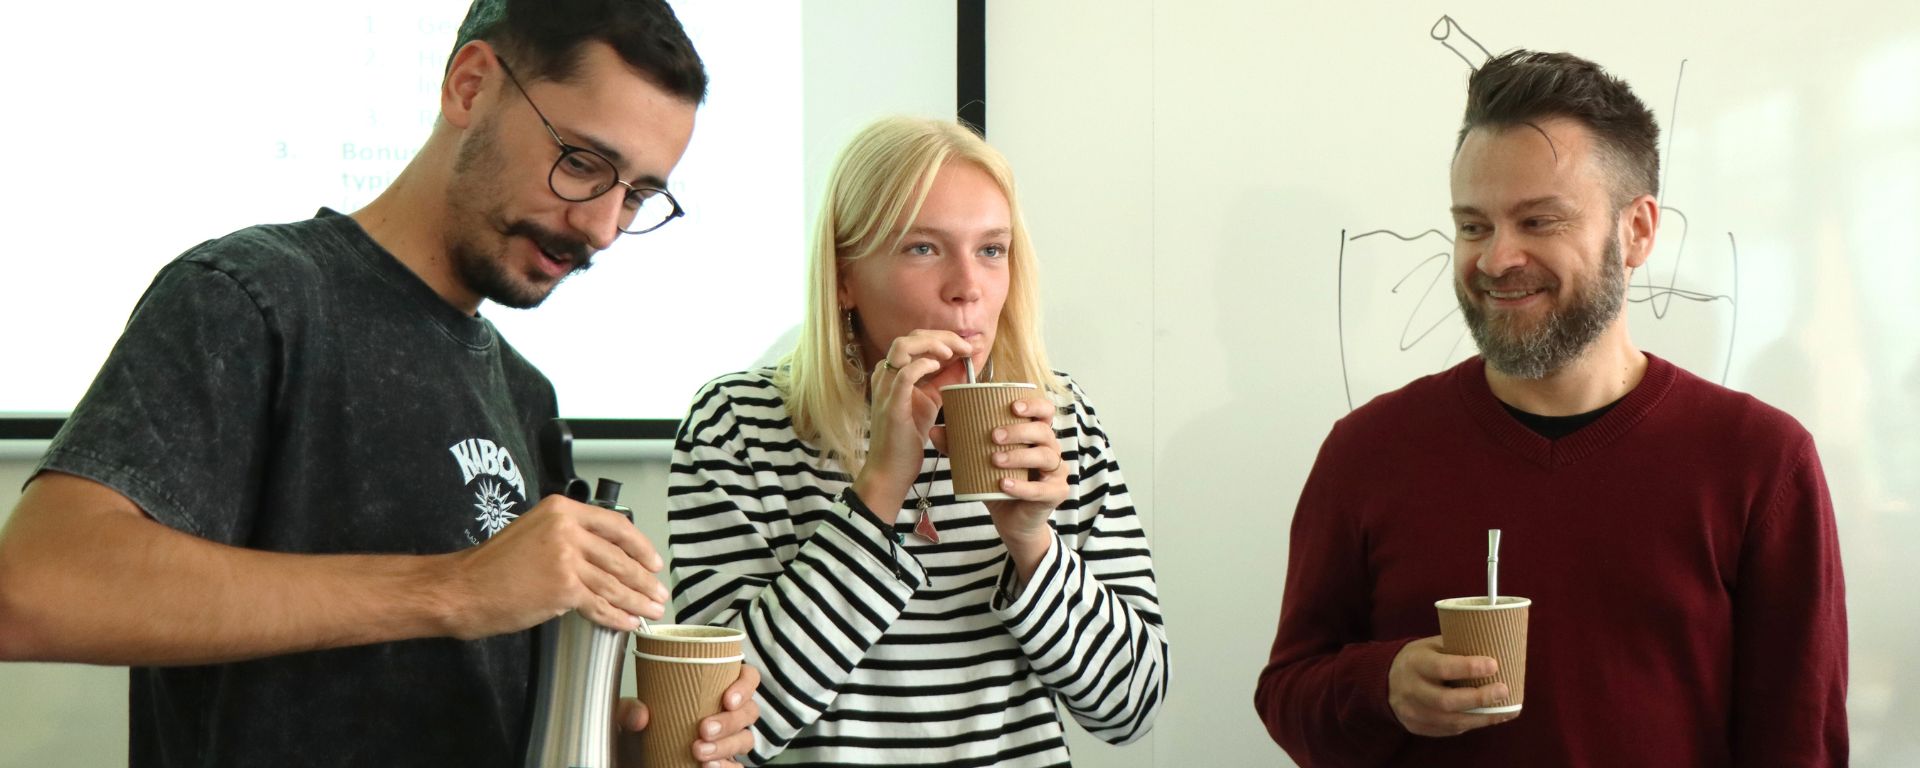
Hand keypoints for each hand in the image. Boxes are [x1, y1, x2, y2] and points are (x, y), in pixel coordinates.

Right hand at [442, 494, 667, 638]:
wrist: (463, 588)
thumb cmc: (493, 566)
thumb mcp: (534, 533)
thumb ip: (568, 536)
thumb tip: (604, 556)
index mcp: (562, 510)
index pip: (615, 525)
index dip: (640, 546)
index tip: (654, 562)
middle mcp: (567, 529)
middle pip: (619, 556)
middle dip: (644, 580)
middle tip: (659, 594)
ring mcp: (567, 558)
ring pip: (614, 582)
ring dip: (637, 600)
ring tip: (652, 611)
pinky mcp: (563, 588)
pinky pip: (599, 604)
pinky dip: (616, 616)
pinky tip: (628, 623)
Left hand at [616, 664, 761, 767]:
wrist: (630, 761)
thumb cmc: (636, 731)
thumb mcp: (625, 715)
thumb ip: (627, 710)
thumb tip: (641, 715)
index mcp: (710, 688)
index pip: (746, 677)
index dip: (744, 685)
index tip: (727, 698)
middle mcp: (723, 712)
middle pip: (748, 711)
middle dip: (729, 721)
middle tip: (704, 729)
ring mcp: (725, 740)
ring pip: (745, 739)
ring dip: (726, 746)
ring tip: (699, 753)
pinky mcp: (721, 763)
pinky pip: (737, 766)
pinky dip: (727, 767)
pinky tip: (708, 767)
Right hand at [852, 329, 973, 522]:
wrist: (892, 469)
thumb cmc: (908, 436)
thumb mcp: (931, 401)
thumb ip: (945, 381)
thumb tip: (968, 361)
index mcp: (893, 372)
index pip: (917, 340)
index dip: (945, 337)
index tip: (971, 345)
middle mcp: (885, 375)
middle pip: (911, 337)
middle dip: (943, 336)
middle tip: (967, 347)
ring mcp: (885, 388)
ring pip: (902, 347)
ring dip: (931, 344)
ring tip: (952, 353)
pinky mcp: (891, 405)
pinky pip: (903, 375)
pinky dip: (922, 365)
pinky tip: (939, 365)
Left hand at [932, 394, 1067, 584]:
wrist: (1012, 522)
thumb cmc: (999, 485)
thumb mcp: (978, 464)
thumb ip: (959, 447)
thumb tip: (935, 431)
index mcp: (1036, 436)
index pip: (1045, 412)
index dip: (1034, 405)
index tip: (1013, 406)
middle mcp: (1051, 449)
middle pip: (1043, 432)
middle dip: (1019, 431)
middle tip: (994, 436)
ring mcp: (1056, 472)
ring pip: (1045, 457)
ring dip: (1019, 456)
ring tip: (995, 460)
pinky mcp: (1056, 493)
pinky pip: (1041, 489)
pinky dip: (1022, 487)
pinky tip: (1004, 485)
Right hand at [1387, 636, 1518, 735]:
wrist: (1384, 681)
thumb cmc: (1418, 659)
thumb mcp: (1430, 646)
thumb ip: (1456, 649)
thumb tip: (1496, 648)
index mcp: (1415, 663)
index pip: (1441, 668)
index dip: (1469, 668)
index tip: (1494, 665)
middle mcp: (1411, 689)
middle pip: (1447, 701)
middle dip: (1479, 698)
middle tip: (1503, 690)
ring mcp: (1412, 712)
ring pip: (1451, 721)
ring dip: (1482, 717)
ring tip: (1505, 710)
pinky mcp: (1417, 727)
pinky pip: (1449, 730)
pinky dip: (1472, 724)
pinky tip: (1490, 717)